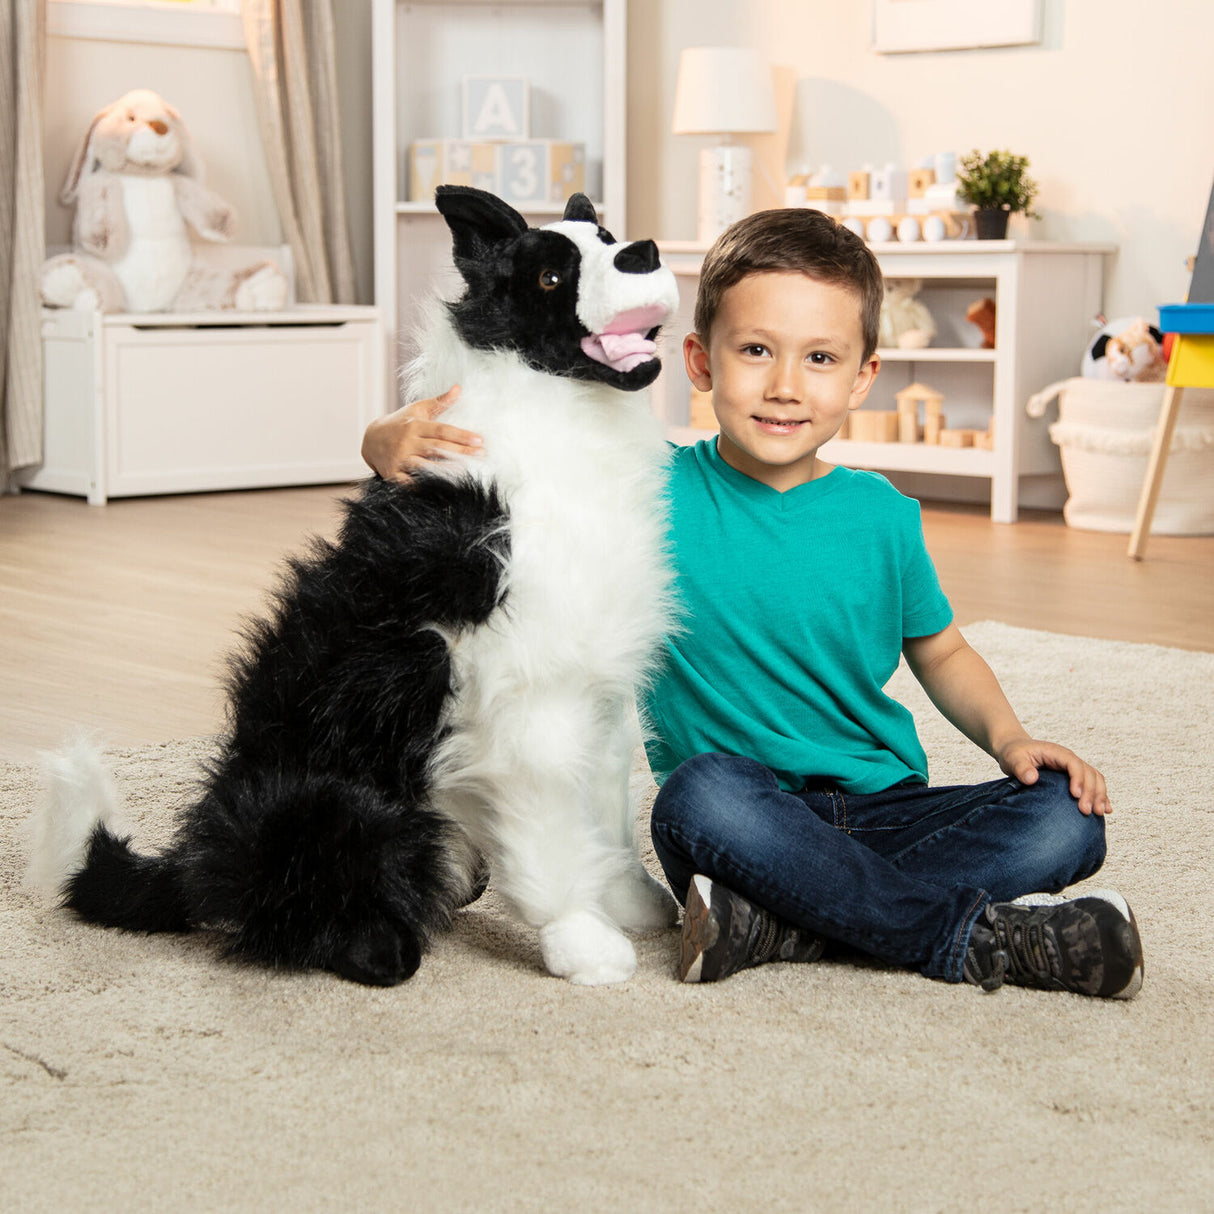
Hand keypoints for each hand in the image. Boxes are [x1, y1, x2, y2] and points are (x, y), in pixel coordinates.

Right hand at [360, 386, 482, 482]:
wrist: (371, 440)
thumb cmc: (400, 423)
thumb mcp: (417, 410)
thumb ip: (439, 402)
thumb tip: (458, 388)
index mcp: (415, 426)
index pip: (442, 430)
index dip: (461, 435)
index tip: (480, 440)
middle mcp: (407, 443)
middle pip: (437, 448)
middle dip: (461, 452)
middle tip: (481, 454)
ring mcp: (400, 460)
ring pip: (426, 466)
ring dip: (446, 470)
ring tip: (467, 471)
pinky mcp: (394, 475)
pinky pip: (411, 482)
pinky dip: (425, 485)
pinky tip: (442, 488)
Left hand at [996, 737, 1111, 815]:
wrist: (1014, 750)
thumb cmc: (1013, 754)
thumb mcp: (1012, 758)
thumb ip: (1021, 767)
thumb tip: (1032, 779)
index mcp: (1057, 753)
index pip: (1074, 764)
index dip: (1078, 779)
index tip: (1075, 795)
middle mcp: (1069, 759)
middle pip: (1089, 772)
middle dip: (1091, 791)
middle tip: (1086, 811)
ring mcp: (1073, 768)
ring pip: (1095, 779)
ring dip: (1099, 795)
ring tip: (1098, 813)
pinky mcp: (1074, 777)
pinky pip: (1092, 784)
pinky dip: (1100, 796)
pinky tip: (1105, 810)